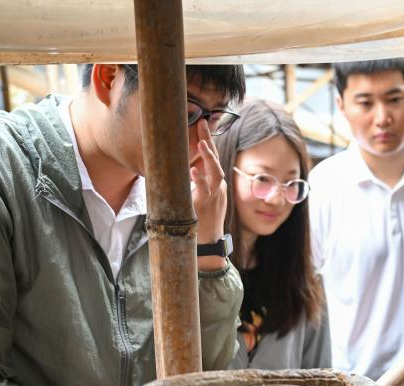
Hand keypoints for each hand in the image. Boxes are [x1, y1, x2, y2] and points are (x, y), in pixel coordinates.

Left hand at [190, 120, 227, 269]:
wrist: (209, 243)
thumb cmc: (203, 222)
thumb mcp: (203, 199)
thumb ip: (197, 184)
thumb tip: (185, 168)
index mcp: (217, 184)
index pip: (213, 158)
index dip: (209, 141)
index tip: (203, 123)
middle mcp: (218, 187)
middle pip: (216, 159)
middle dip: (210, 140)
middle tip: (203, 123)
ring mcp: (214, 196)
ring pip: (215, 173)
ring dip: (209, 157)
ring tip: (202, 142)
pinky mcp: (206, 205)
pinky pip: (204, 191)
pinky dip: (199, 180)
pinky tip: (192, 170)